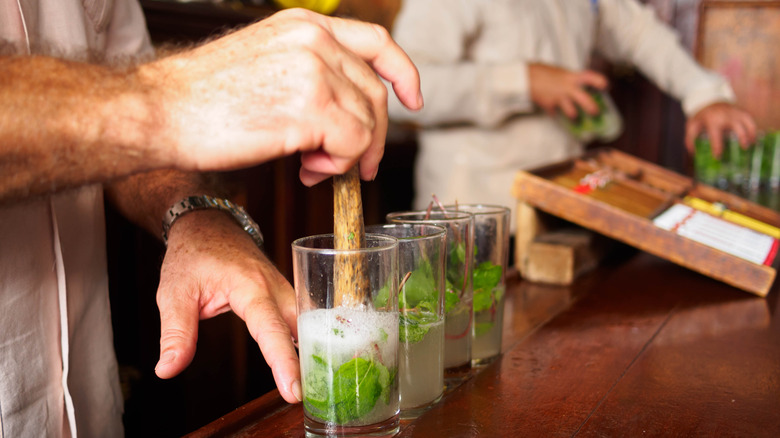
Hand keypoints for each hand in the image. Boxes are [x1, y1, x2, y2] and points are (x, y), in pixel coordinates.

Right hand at [145, 8, 422, 185]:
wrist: (159, 112)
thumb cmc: (202, 99)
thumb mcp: (264, 65)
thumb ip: (309, 76)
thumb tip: (344, 117)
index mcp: (304, 26)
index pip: (377, 42)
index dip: (402, 73)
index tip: (413, 100)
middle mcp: (315, 40)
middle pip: (375, 93)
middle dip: (372, 137)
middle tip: (352, 166)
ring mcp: (315, 70)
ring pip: (367, 123)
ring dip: (347, 155)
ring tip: (312, 167)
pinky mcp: (311, 106)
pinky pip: (352, 144)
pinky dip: (337, 166)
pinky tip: (306, 170)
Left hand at [154, 210, 301, 403]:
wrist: (208, 225)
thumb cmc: (192, 255)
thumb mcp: (174, 292)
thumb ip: (176, 333)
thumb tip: (168, 369)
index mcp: (250, 286)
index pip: (270, 328)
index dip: (282, 361)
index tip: (293, 389)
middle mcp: (275, 287)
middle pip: (300, 329)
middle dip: (307, 362)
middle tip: (308, 395)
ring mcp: (284, 289)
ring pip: (307, 325)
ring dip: (311, 352)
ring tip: (315, 386)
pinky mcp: (286, 295)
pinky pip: (303, 321)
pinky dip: (307, 342)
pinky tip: (311, 364)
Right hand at [528, 63, 608, 117]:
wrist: (525, 77)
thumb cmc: (543, 72)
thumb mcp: (560, 72)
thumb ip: (570, 80)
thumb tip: (580, 87)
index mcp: (571, 76)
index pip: (590, 77)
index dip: (599, 81)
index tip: (606, 86)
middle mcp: (567, 87)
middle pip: (584, 99)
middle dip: (591, 107)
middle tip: (596, 112)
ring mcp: (558, 97)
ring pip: (571, 111)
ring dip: (574, 116)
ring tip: (575, 118)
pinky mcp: (549, 105)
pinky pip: (555, 113)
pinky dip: (555, 113)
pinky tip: (554, 111)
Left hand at [684, 102, 756, 157]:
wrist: (708, 100)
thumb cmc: (701, 117)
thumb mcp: (692, 126)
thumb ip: (690, 139)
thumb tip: (693, 152)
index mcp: (712, 121)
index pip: (716, 136)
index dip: (717, 147)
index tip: (718, 157)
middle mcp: (725, 116)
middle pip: (737, 127)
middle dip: (742, 138)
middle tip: (744, 148)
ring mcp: (735, 113)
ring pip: (747, 122)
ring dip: (751, 133)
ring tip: (752, 144)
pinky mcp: (740, 111)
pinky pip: (750, 119)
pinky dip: (753, 128)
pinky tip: (754, 137)